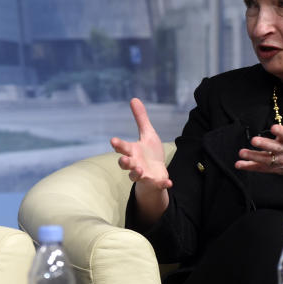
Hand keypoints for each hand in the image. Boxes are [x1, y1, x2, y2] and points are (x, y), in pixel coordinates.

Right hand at [110, 98, 171, 220]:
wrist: (155, 173)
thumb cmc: (148, 153)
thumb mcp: (147, 134)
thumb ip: (140, 119)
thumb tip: (134, 99)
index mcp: (132, 151)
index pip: (123, 147)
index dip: (118, 144)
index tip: (113, 141)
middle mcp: (134, 163)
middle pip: (125, 163)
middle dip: (124, 162)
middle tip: (124, 159)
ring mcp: (143, 174)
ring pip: (135, 176)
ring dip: (136, 173)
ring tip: (139, 170)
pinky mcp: (154, 182)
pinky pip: (157, 184)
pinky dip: (162, 184)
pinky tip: (169, 182)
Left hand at [235, 88, 282, 180]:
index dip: (280, 131)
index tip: (273, 127)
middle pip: (273, 148)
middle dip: (264, 145)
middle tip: (254, 140)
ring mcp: (277, 160)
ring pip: (264, 159)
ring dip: (252, 156)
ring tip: (241, 152)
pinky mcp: (271, 167)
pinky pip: (259, 168)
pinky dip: (248, 167)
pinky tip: (238, 164)